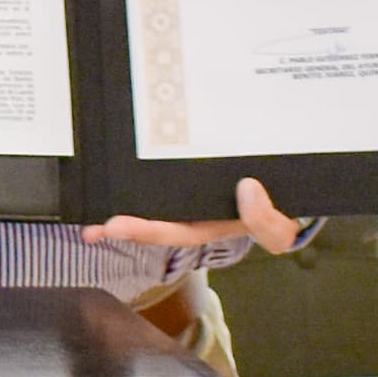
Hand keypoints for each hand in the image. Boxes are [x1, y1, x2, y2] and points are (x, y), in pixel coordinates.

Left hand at [84, 178, 302, 255]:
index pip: (169, 230)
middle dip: (119, 223)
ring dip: (120, 190)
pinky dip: (142, 158)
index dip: (141, 230)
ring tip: (88, 189)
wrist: (289, 194)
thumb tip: (247, 189)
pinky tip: (119, 146)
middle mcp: (189, 210)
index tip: (113, 226)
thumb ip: (267, 221)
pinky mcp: (188, 168)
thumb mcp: (280, 230)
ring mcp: (186, 191)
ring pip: (149, 192)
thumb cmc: (279, 214)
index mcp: (204, 225)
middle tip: (90, 228)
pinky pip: (162, 164)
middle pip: (149, 216)